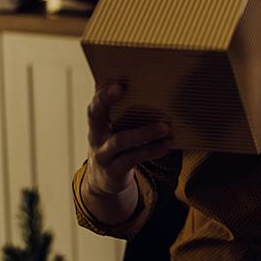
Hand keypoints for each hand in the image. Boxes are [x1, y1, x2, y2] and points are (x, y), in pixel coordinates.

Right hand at [85, 82, 172, 199]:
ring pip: (120, 140)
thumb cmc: (116, 144)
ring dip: (144, 132)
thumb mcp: (114, 128)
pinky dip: (150, 151)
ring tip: (165, 127)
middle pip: (95, 116)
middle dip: (107, 100)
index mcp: (96, 122)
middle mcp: (95, 136)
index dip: (102, 92)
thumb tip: (134, 80)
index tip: (117, 80)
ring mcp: (103, 154)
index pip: (94, 103)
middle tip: (123, 88)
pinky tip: (166, 145)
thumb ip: (120, 109)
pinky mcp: (114, 171)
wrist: (105, 180)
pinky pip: (132, 159)